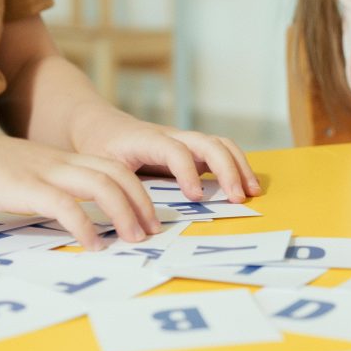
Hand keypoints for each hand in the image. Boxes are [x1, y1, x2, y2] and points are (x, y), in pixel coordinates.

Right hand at [0, 123, 159, 249]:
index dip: (136, 190)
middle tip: (153, 231)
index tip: (147, 216)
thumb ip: (41, 188)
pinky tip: (93, 245)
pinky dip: (86, 226)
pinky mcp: (23, 187)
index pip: (112, 167)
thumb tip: (61, 213)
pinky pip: (66, 205)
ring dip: (124, 214)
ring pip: (101, 185)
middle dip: (142, 203)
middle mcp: (57, 161)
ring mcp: (42, 171)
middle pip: (117, 174)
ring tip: (133, 239)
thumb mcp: (17, 175)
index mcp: (57, 158)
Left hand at [70, 110, 260, 202]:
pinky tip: (245, 186)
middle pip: (209, 143)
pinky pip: (220, 151)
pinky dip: (237, 166)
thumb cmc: (99, 148)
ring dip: (239, 167)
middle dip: (227, 169)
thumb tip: (134, 225)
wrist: (100, 126)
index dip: (188, 173)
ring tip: (251, 192)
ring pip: (220, 144)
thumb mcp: (99, 167)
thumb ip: (115, 191)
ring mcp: (185, 141)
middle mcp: (172, 136)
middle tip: (238, 198)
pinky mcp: (192, 149)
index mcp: (148, 140)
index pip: (176, 151)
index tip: (196, 198)